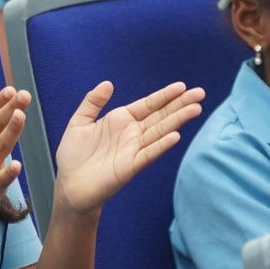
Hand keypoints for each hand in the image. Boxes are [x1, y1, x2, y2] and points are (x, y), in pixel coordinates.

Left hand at [53, 81, 204, 214]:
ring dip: (177, 120)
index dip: (164, 95)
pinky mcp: (130, 166)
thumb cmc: (74, 155)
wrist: (69, 185)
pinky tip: (175, 136)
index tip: (182, 86)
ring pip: (160, 132)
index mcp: (121, 120)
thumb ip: (93, 102)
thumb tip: (108, 83)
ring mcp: (133, 149)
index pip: (148, 104)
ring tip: (195, 109)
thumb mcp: (79, 122)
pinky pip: (148, 153)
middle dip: (180, 104)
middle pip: (160, 116)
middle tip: (200, 94)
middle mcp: (132, 133)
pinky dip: (161, 145)